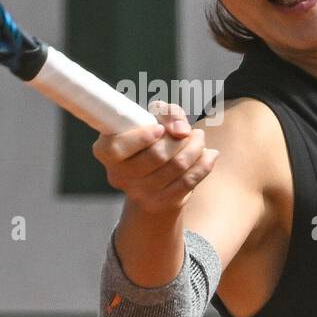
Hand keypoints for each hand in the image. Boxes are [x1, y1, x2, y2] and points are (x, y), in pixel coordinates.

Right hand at [91, 100, 220, 214]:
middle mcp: (118, 175)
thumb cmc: (150, 137)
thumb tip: (182, 131)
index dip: (142, 138)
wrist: (153, 174)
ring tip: (200, 138)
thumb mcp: (153, 116)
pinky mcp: (160, 203)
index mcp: (106, 151)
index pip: (120, 148)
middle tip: (191, 131)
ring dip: (196, 148)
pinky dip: (204, 165)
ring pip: (177, 167)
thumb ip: (167, 113)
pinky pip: (188, 182)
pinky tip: (210, 155)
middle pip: (157, 155)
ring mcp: (138, 193)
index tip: (159, 129)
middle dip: (180, 139)